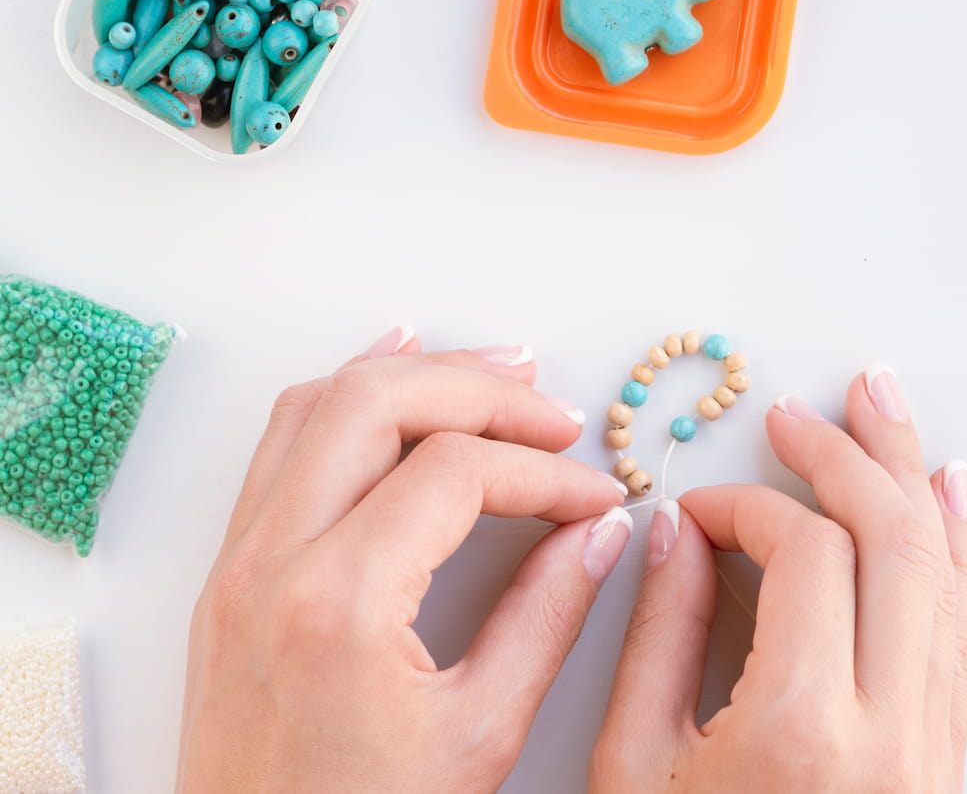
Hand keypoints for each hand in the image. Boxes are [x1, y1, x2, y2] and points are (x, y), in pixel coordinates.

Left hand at [177, 330, 632, 792]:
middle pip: (379, 403)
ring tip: (488, 373)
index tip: (592, 494)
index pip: (457, 472)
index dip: (543, 471)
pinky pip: (281, 446)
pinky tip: (387, 378)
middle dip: (481, 390)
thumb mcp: (479, 734)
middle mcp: (272, 563)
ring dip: (412, 376)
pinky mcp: (231, 572)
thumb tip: (596, 534)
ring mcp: (240, 562)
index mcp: (339, 604)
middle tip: (551, 414)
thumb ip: (547, 618)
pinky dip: (342, 398)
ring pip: (319, 405)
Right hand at [590, 366, 966, 792]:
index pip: (803, 553)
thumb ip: (658, 636)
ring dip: (910, 477)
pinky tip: (948, 495)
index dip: (748, 505)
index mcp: (803, 731)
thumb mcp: (634, 765)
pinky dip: (956, 549)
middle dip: (845, 457)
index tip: (702, 507)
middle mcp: (890, 733)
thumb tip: (678, 533)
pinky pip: (960, 629)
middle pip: (892, 541)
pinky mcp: (942, 756)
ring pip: (942, 574)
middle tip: (801, 413)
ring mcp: (931, 746)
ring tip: (883, 409)